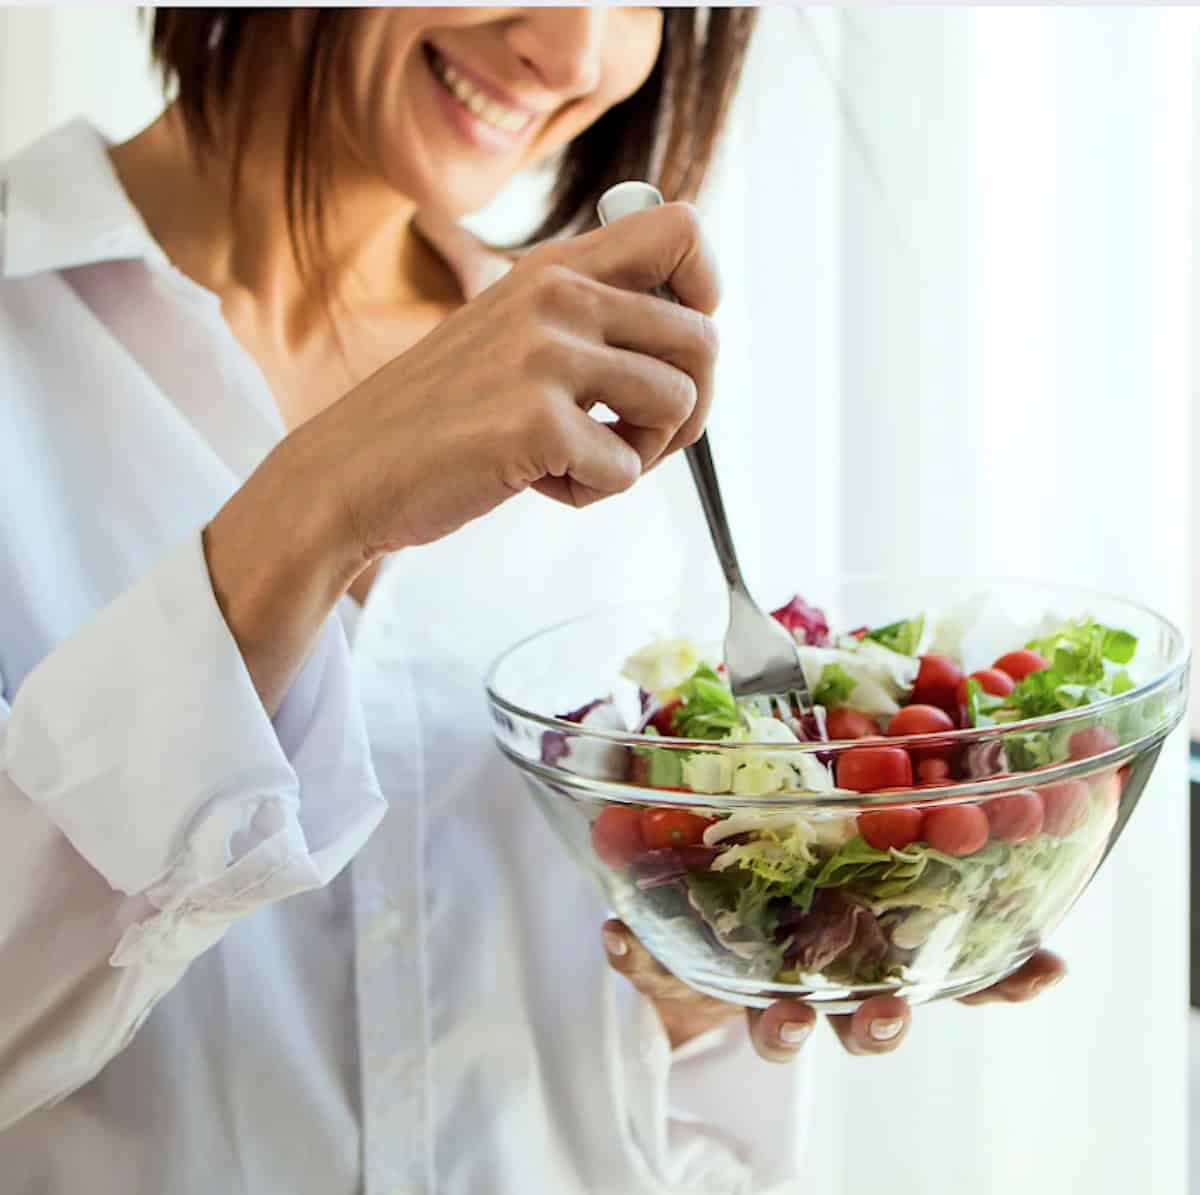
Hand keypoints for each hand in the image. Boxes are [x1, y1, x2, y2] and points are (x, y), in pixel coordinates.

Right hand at [308, 199, 719, 555]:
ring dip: (640, 453)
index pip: (682, 228)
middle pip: (703, 337)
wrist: (350, 470)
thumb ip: (586, 316)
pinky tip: (538, 481)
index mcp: (555, 267)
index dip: (705, 290)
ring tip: (578, 459)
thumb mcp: (509, 332)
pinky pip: (625, 469)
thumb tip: (693, 329)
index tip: (674, 348)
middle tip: (635, 437)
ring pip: (678, 404)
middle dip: (688, 407)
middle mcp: (556, 297)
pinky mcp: (536, 422)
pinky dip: (591, 492)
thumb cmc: (440, 414)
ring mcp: (545, 356)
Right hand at [602, 919, 1065, 1059]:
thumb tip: (613, 933)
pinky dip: (1014, 977)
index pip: (783, 1024)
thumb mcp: (670, 948)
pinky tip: (1050, 969)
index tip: (788, 1021)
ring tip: (991, 982)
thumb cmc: (710, 942)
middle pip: (858, 1023)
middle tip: (882, 1011)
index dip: (788, 1030)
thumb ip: (641, 946)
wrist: (741, 917)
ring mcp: (876, 966)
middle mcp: (834, 988)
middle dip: (871, 1024)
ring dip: (960, 991)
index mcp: (772, 993)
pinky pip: (973, 970)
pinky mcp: (919, 942)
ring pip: (919, 989)